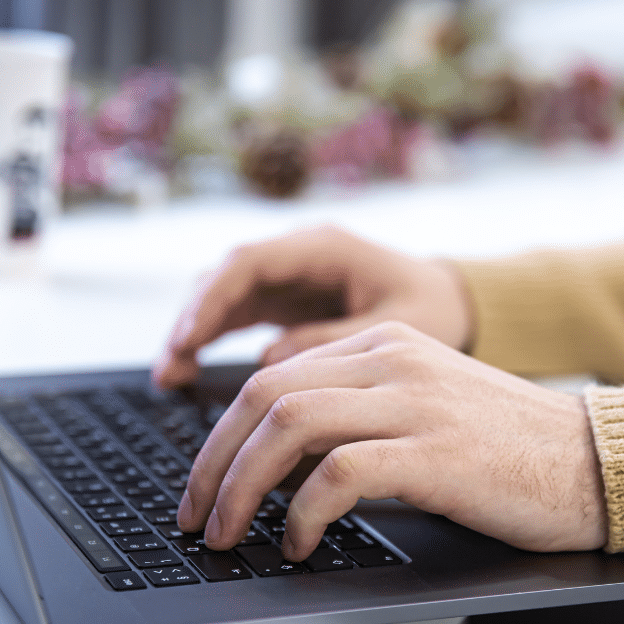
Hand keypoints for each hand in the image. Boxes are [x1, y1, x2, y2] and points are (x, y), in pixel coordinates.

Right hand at [154, 225, 473, 387]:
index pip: (251, 262)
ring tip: (169, 376)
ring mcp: (289, 277)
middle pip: (226, 277)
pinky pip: (237, 315)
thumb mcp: (394, 326)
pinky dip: (212, 341)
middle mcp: (299, 255)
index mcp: (325, 247)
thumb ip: (334, 339)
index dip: (214, 298)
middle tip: (169, 364)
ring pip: (224, 296)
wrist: (454, 303)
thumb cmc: (434, 309)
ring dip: (194, 331)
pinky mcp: (287, 302)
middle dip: (193, 318)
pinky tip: (188, 373)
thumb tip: (271, 361)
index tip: (190, 337)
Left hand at [177, 321, 607, 560]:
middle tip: (193, 515)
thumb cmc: (512, 448)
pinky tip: (298, 541)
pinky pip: (338, 474)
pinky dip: (302, 512)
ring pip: (289, 425)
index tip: (203, 483)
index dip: (221, 434)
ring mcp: (414, 401)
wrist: (596, 460)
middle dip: (212, 461)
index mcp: (384, 345)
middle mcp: (392, 360)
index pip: (272, 376)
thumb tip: (281, 463)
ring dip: (241, 486)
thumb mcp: (426, 407)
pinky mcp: (435, 451)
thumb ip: (360, 412)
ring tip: (227, 533)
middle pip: (265, 395)